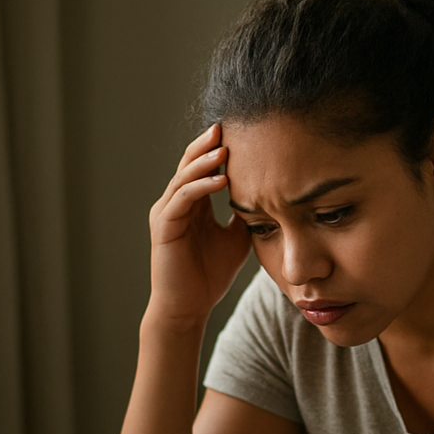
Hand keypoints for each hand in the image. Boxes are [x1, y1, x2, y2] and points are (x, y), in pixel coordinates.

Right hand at [148, 123, 252, 325]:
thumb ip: (245, 215)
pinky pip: (182, 198)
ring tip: (225, 148)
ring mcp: (167, 213)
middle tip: (227, 125)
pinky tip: (221, 179)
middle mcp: (176, 203)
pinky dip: (201, 186)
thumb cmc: (211, 276)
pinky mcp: (163, 226)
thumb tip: (270, 195)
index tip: (242, 133)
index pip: (203, 167)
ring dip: (205, 161)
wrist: (189, 308)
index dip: (218, 150)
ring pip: (184, 177)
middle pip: (190, 163)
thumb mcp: (237, 238)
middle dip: (208, 144)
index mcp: (192, 204)